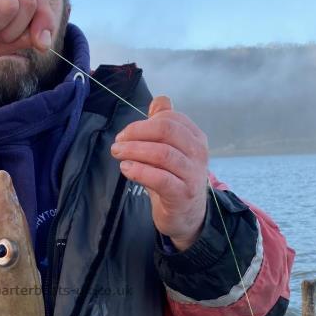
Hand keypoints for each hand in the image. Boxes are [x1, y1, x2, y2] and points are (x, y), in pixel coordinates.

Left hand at [111, 96, 208, 250]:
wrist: (187, 216)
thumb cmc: (175, 179)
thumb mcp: (171, 150)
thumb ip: (166, 124)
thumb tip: (161, 100)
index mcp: (195, 138)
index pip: (170, 119)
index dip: (144, 123)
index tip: (125, 133)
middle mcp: (198, 153)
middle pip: (166, 131)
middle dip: (136, 133)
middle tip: (118, 142)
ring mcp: (192, 175)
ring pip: (162, 154)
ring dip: (134, 151)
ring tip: (117, 154)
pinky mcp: (182, 195)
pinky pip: (160, 178)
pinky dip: (140, 171)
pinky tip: (126, 169)